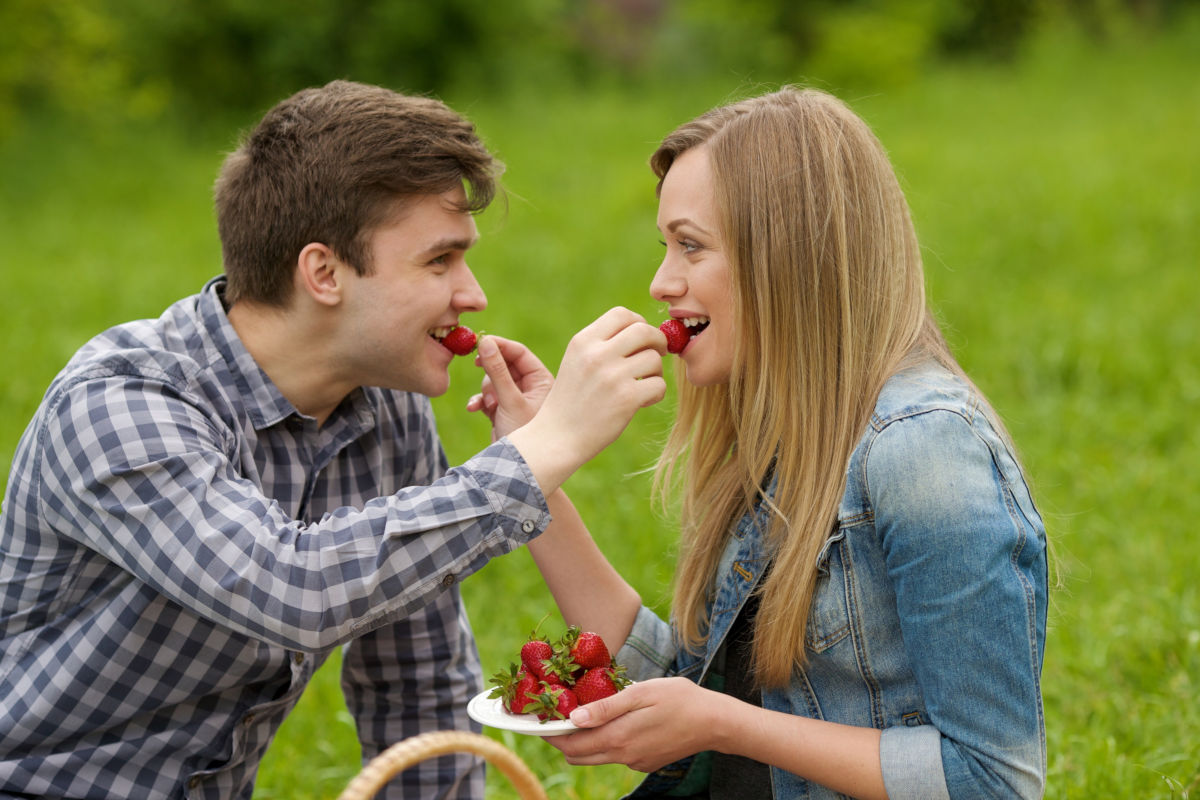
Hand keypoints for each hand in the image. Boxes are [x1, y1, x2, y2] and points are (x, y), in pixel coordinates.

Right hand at [467, 335, 553, 440]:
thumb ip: (497, 371)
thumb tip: (486, 342)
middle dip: (490, 373)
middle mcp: (532, 388)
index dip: (499, 346)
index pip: (520, 353)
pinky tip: (474, 408)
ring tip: (490, 405)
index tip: (480, 341)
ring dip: (486, 390)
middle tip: (478, 366)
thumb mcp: (509, 401)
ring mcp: (517, 400)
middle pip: (504, 364)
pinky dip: (480, 401)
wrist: (517, 470)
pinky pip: (488, 397)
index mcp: (542, 381)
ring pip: (493, 380)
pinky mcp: (504, 411)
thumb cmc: (524, 436)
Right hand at [507, 307, 666, 492]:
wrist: (557, 437)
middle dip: (657, 341)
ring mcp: (612, 376)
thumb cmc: (572, 400)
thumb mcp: (577, 362)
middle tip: (656, 355)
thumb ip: (604, 344)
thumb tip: (646, 331)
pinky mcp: (627, 398)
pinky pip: (659, 385)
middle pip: (644, 330)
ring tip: (642, 384)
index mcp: (583, 341)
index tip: (640, 339)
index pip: (622, 314)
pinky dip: (656, 393)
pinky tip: (641, 402)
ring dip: (655, 371)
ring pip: (655, 359)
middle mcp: (597, 354)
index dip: (639, 322)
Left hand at [547, 677, 721, 772]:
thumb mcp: (640, 694)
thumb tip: (572, 718)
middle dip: (563, 739)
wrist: (715, 722)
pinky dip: (607, 741)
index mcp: (618, 739)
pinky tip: (615, 720)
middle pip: (578, 755)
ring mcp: (635, 763)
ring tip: (583, 713)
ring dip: (584, 740)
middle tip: (557, 714)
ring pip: (597, 756)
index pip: (570, 744)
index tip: (540, 718)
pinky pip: (617, 755)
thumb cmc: (678, 699)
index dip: (551, 733)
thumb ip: (605, 707)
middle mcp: (623, 756)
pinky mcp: (645, 763)